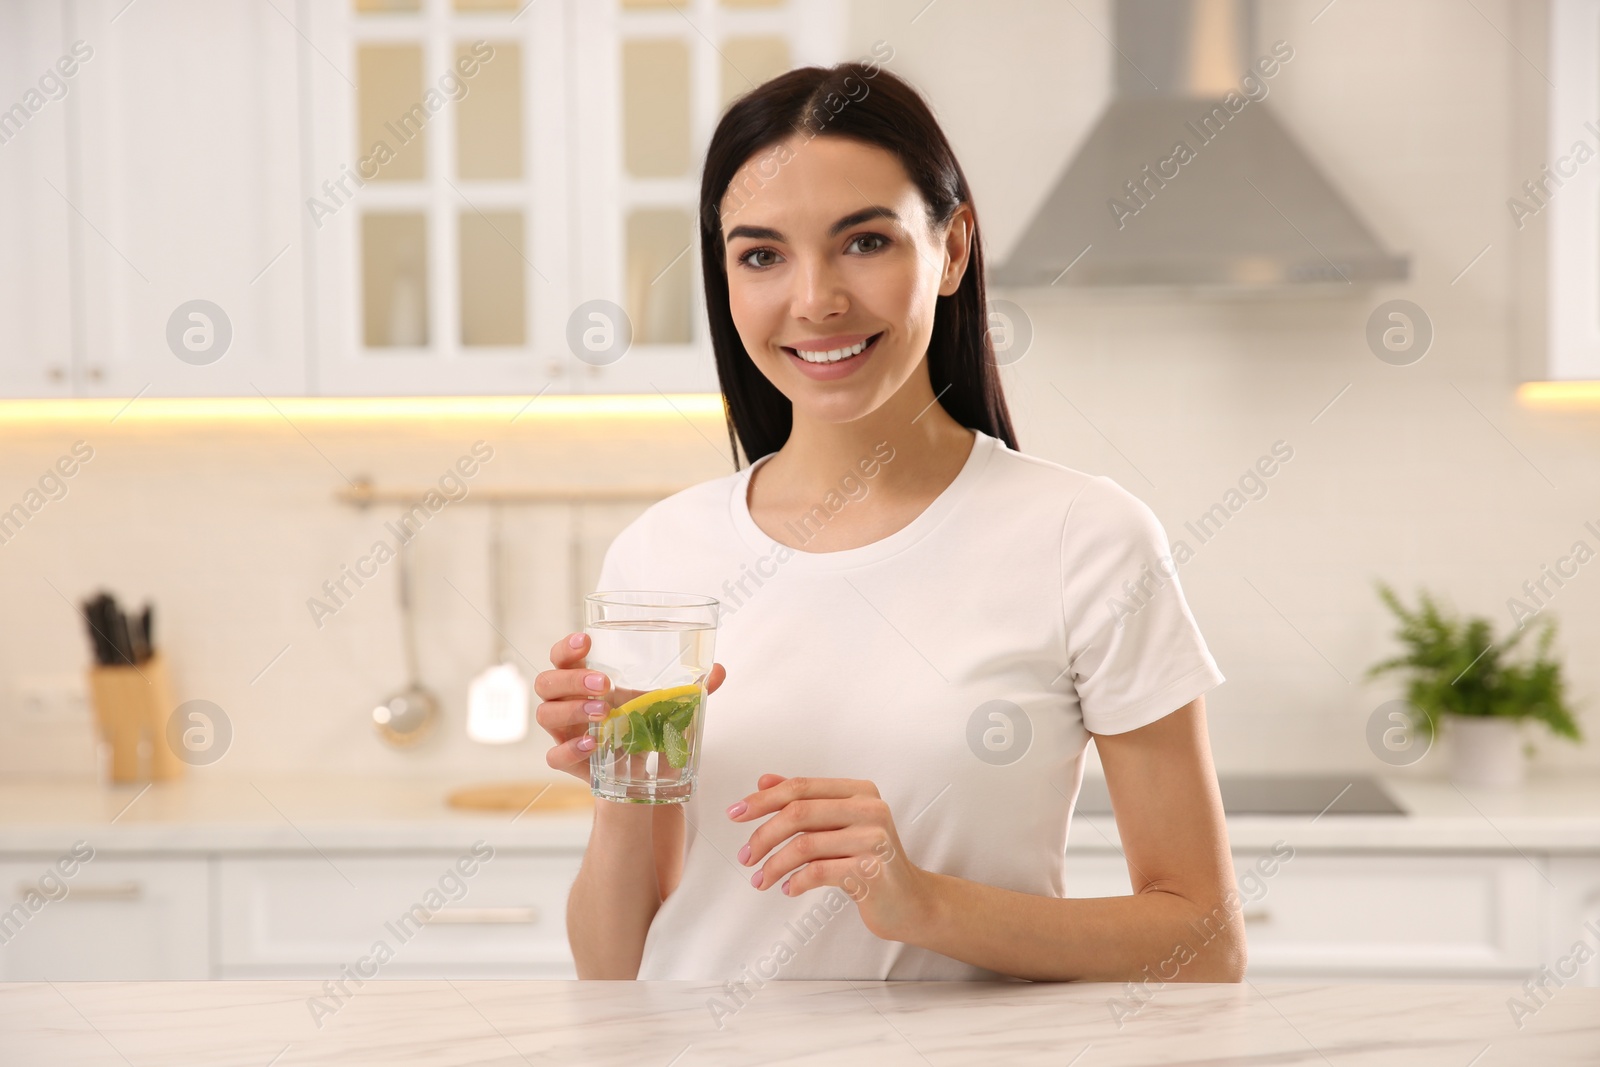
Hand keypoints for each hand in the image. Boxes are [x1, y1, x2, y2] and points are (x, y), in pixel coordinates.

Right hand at [535, 632, 725, 783]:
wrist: (639, 779)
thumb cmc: (642, 729)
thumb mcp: (663, 707)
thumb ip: (690, 691)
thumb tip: (718, 670)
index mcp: (584, 681)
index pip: (561, 657)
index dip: (566, 647)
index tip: (587, 640)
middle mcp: (567, 704)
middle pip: (546, 682)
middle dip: (570, 679)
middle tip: (604, 683)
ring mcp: (564, 734)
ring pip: (545, 715)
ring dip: (573, 710)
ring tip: (604, 713)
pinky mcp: (569, 762)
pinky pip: (555, 756)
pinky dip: (572, 749)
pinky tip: (594, 744)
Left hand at [728, 774, 931, 942]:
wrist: (910, 902)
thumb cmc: (871, 861)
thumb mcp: (840, 825)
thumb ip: (807, 802)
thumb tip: (764, 781)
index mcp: (860, 791)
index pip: (801, 787)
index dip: (763, 799)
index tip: (735, 814)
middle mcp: (869, 809)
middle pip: (798, 812)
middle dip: (763, 835)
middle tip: (746, 856)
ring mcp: (873, 839)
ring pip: (804, 845)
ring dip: (774, 865)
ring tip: (761, 880)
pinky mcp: (871, 871)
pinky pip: (818, 872)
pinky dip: (795, 881)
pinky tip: (789, 889)